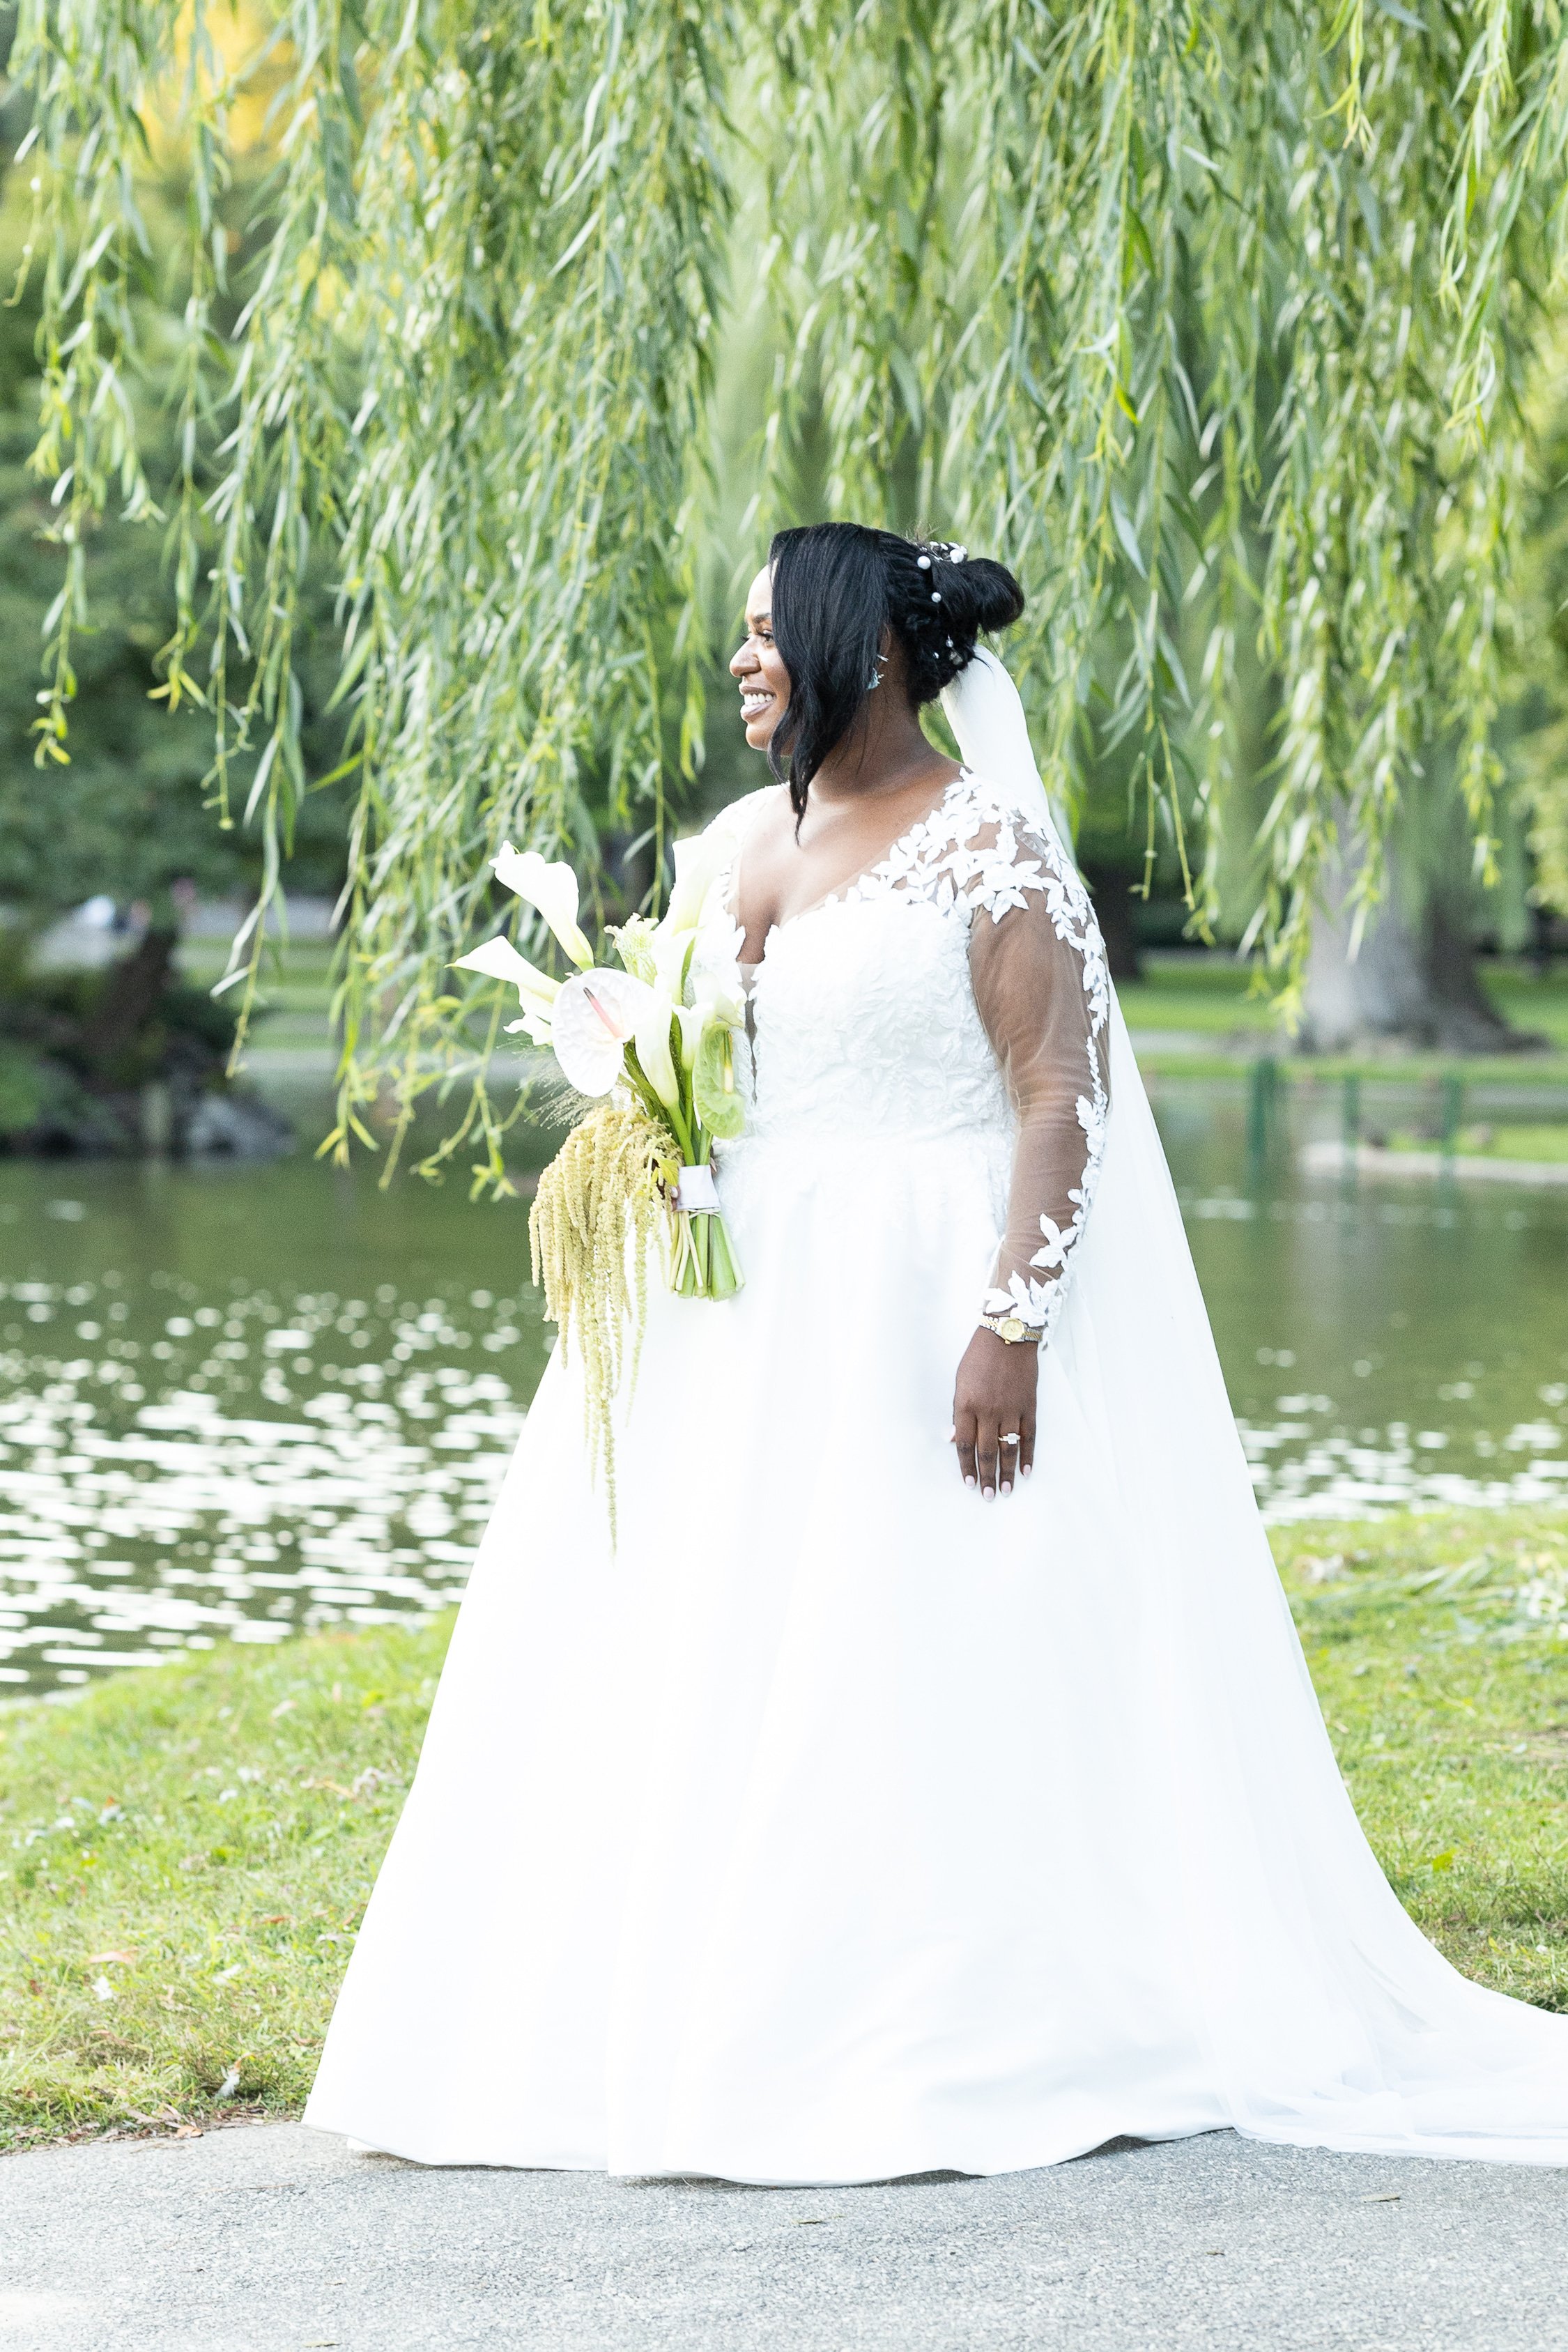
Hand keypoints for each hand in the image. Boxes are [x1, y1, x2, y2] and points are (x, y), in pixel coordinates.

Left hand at [951, 1327, 1037, 1497]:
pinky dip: (1028, 1455)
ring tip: (1007, 1490)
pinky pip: (1029, 1437)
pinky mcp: (1029, 1406)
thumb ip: (959, 1412)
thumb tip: (956, 1439)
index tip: (968, 1483)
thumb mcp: (960, 1382)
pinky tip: (1027, 1471)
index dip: (966, 1466)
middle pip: (987, 1452)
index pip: (965, 1445)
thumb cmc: (979, 1357)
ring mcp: (1011, 1409)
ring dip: (1008, 1472)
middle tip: (988, 1496)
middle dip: (987, 1477)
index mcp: (967, 1404)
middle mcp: (989, 1410)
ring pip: (1009, 1448)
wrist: (1008, 1335)